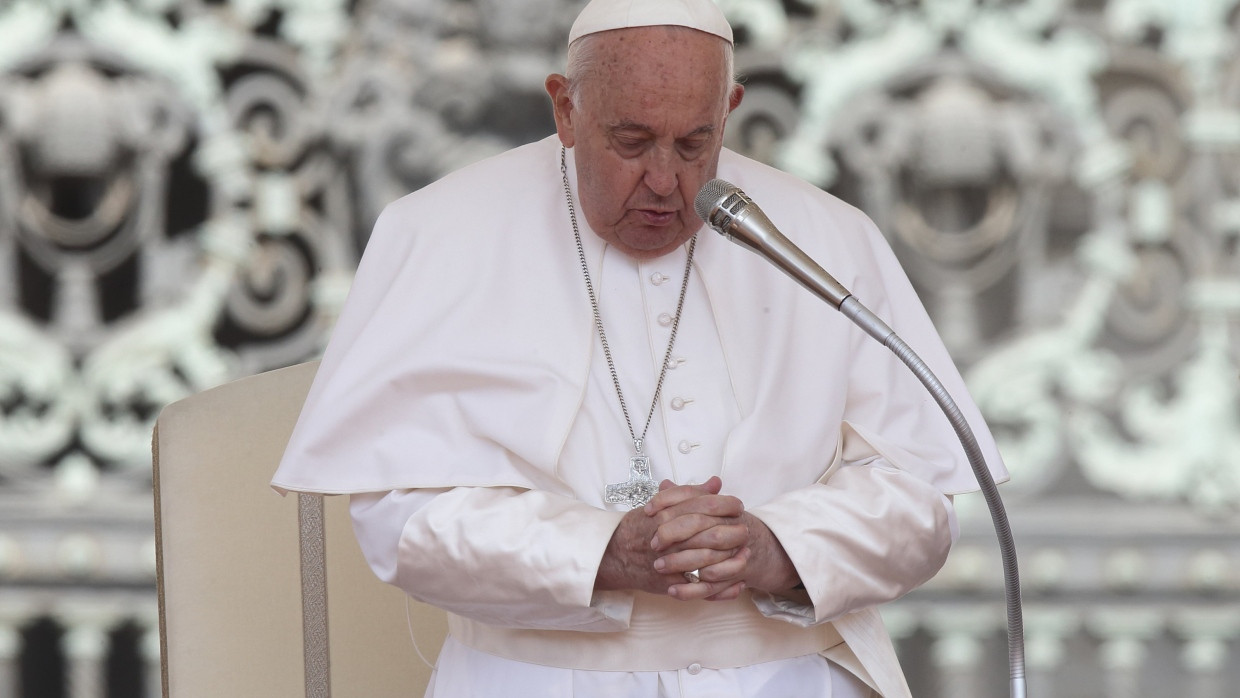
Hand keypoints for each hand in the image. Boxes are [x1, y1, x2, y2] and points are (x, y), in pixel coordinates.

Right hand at [595, 477, 742, 595]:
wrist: (614, 554)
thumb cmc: (639, 527)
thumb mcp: (660, 504)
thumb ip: (689, 493)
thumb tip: (716, 483)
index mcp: (666, 514)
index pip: (704, 505)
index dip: (726, 504)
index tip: (738, 505)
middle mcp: (668, 536)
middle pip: (710, 532)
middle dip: (733, 531)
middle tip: (746, 529)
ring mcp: (669, 561)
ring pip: (709, 560)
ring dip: (731, 558)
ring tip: (746, 553)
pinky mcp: (671, 583)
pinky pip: (702, 588)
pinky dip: (723, 587)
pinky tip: (737, 581)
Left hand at [648, 477, 800, 600]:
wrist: (759, 550)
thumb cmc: (726, 526)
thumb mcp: (708, 508)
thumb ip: (688, 496)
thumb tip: (665, 484)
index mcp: (727, 507)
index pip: (698, 499)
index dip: (671, 502)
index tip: (649, 510)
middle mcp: (734, 527)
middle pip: (701, 527)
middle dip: (673, 535)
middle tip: (653, 544)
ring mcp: (736, 553)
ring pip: (707, 559)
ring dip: (680, 564)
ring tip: (658, 567)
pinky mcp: (734, 577)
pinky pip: (712, 587)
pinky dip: (691, 590)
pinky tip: (672, 590)